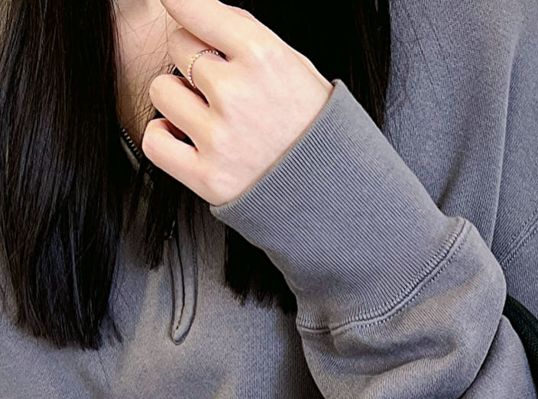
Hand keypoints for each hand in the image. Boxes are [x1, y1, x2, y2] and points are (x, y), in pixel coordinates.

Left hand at [142, 0, 332, 206]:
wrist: (334, 192)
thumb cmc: (314, 127)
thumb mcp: (296, 66)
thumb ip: (248, 35)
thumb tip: (201, 12)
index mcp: (263, 57)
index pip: (191, 7)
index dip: (180, 3)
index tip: (176, 4)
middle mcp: (237, 94)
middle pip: (177, 46)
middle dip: (194, 58)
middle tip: (220, 82)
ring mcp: (220, 138)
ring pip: (161, 89)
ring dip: (178, 97)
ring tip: (209, 114)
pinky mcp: (207, 177)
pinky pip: (154, 140)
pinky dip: (165, 137)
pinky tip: (188, 138)